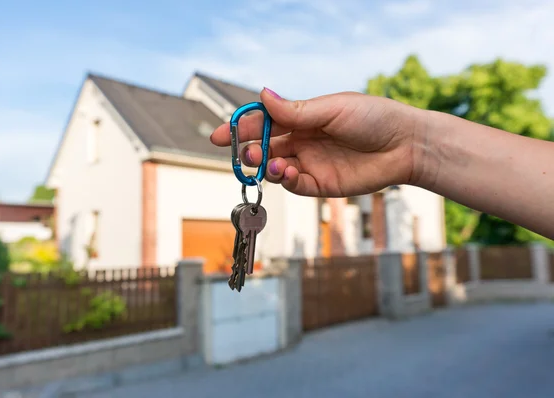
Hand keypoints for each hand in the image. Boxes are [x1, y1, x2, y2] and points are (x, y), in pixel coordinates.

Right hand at [210, 88, 427, 196]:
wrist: (405, 145)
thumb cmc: (374, 118)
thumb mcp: (332, 109)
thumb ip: (296, 110)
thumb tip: (263, 95)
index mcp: (304, 118)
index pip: (265, 122)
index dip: (242, 128)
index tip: (220, 135)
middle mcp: (304, 141)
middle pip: (266, 148)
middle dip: (251, 151)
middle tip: (245, 153)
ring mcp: (312, 163)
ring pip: (276, 168)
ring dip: (266, 167)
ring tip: (269, 164)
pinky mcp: (322, 185)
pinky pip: (296, 186)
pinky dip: (286, 181)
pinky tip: (286, 174)